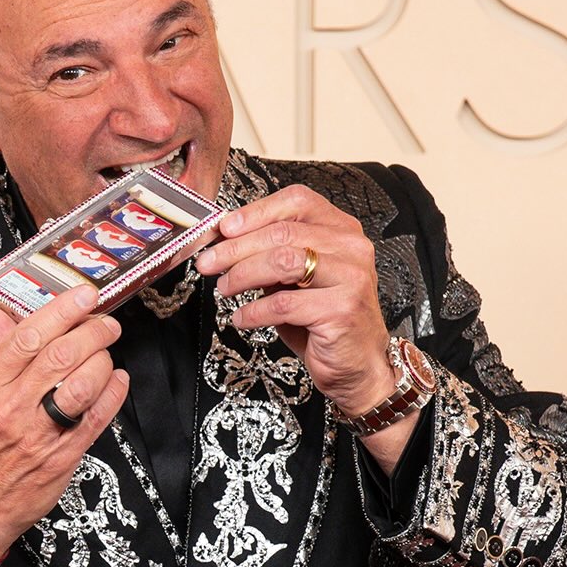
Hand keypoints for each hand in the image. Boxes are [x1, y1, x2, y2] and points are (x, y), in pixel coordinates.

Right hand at [0, 285, 127, 566]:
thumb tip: (6, 314)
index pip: (29, 336)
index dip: (62, 310)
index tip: (83, 295)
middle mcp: (12, 408)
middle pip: (60, 355)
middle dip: (92, 330)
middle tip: (105, 320)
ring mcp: (39, 434)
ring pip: (81, 384)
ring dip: (103, 359)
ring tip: (107, 350)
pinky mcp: (62, 458)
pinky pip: (95, 419)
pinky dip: (113, 393)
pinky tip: (118, 379)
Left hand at [195, 184, 395, 417]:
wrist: (358, 365)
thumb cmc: (322, 318)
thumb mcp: (296, 277)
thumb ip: (272, 252)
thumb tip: (225, 238)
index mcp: (341, 228)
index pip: (297, 201)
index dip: (255, 211)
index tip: (224, 227)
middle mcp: (351, 247)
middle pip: (283, 233)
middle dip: (236, 248)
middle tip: (208, 262)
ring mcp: (350, 277)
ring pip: (282, 262)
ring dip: (242, 275)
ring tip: (224, 287)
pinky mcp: (342, 310)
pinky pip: (284, 304)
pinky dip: (254, 310)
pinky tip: (242, 317)